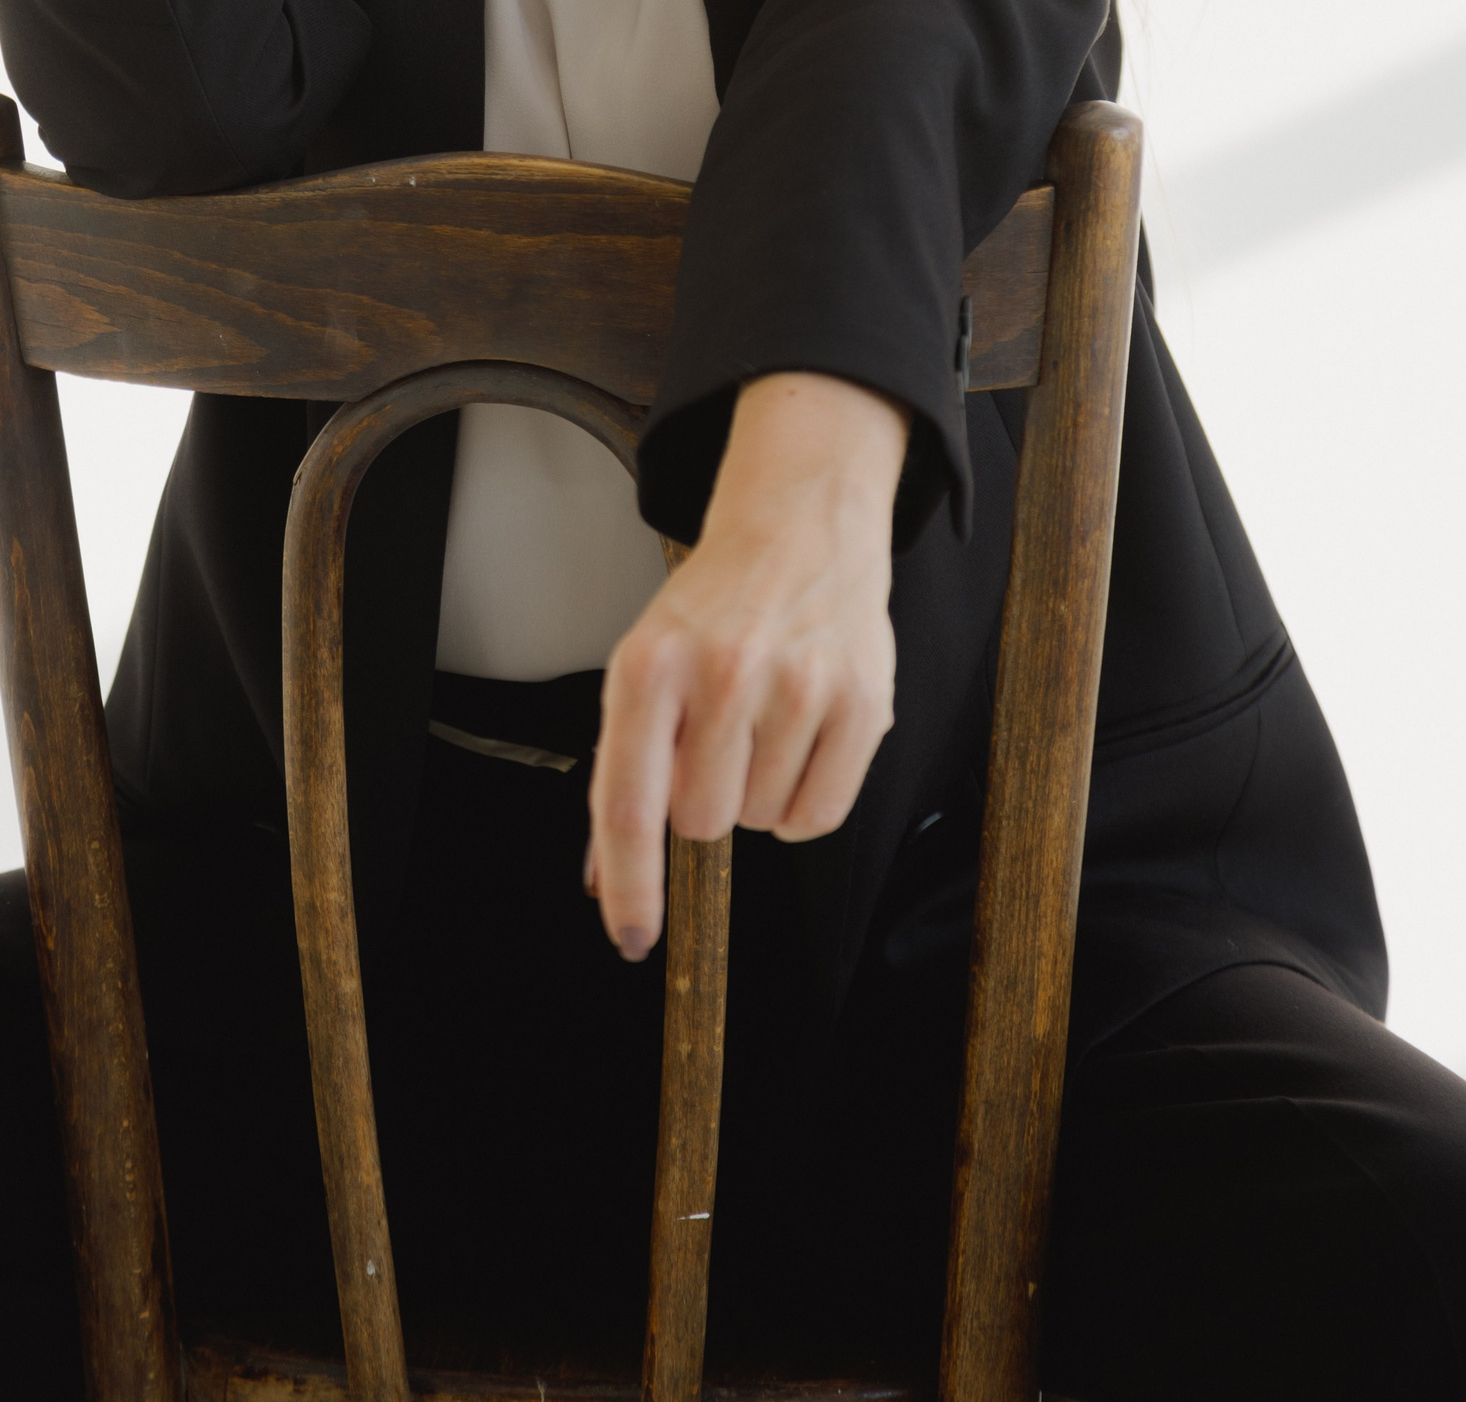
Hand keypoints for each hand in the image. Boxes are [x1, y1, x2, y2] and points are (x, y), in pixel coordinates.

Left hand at [586, 372, 905, 959]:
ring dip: (758, 793)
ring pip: (764, 822)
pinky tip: (802, 739)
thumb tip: (604, 880)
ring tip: (763, 721)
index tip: (633, 938)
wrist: (798, 525)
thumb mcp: (644, 662)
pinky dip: (806, 800)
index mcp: (649, 667)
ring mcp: (796, 685)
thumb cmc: (714, 607)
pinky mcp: (861, 700)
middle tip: (718, 739)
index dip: (632, 884)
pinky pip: (822, 815)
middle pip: (703, 823)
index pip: (630, 805)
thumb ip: (623, 768)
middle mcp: (722, 673)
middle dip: (705, 801)